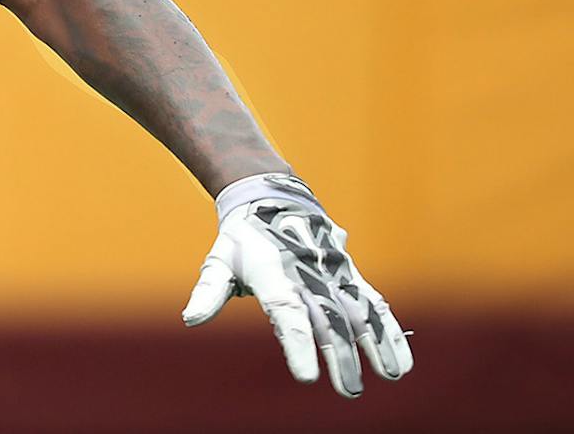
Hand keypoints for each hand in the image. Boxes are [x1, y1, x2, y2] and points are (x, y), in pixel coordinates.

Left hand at [182, 172, 412, 396]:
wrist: (274, 201)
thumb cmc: (242, 241)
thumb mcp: (219, 262)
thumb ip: (208, 292)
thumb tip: (190, 319)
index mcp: (274, 275)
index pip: (287, 315)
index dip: (298, 345)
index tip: (307, 376)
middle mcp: (308, 275)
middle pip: (328, 321)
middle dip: (341, 356)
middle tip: (348, 391)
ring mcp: (333, 274)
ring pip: (358, 312)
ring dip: (375, 345)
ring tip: (387, 377)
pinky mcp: (351, 276)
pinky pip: (375, 304)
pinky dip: (390, 332)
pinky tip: (401, 362)